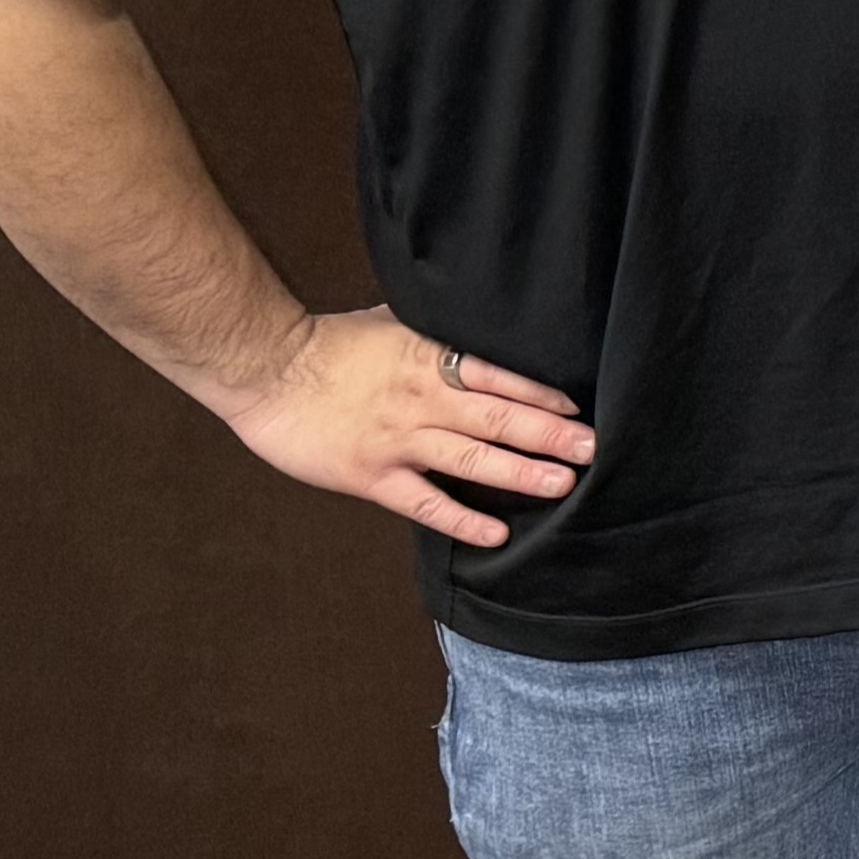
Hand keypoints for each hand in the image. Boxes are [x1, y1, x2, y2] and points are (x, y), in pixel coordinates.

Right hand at [209, 308, 595, 547]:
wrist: (264, 367)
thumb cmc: (331, 343)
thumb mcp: (396, 324)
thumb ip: (440, 335)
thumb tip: (486, 329)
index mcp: (431, 359)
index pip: (501, 376)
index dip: (544, 395)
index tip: (581, 410)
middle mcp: (424, 399)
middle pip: (499, 419)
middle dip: (551, 436)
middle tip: (594, 450)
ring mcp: (399, 440)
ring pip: (471, 460)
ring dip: (520, 474)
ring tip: (563, 485)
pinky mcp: (371, 475)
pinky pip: (424, 502)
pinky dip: (462, 519)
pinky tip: (496, 534)